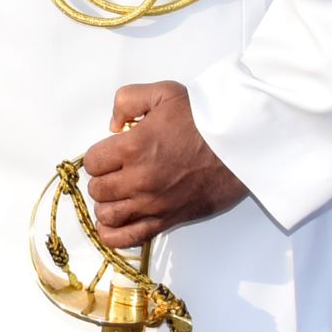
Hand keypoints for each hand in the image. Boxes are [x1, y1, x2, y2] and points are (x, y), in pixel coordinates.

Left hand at [77, 82, 245, 247]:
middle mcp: (140, 179)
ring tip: (119, 194)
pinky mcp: (168, 220)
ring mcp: (153, 203)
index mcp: (133, 147)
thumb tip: (113, 125)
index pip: (92, 162)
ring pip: (108, 215)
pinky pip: (129, 238)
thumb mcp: (163, 93)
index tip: (111, 154)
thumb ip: (127, 100)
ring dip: (108, 204)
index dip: (99, 157)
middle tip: (117, 172)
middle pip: (98, 190)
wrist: (239, 146)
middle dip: (103, 179)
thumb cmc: (203, 120)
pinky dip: (114, 235)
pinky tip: (114, 225)